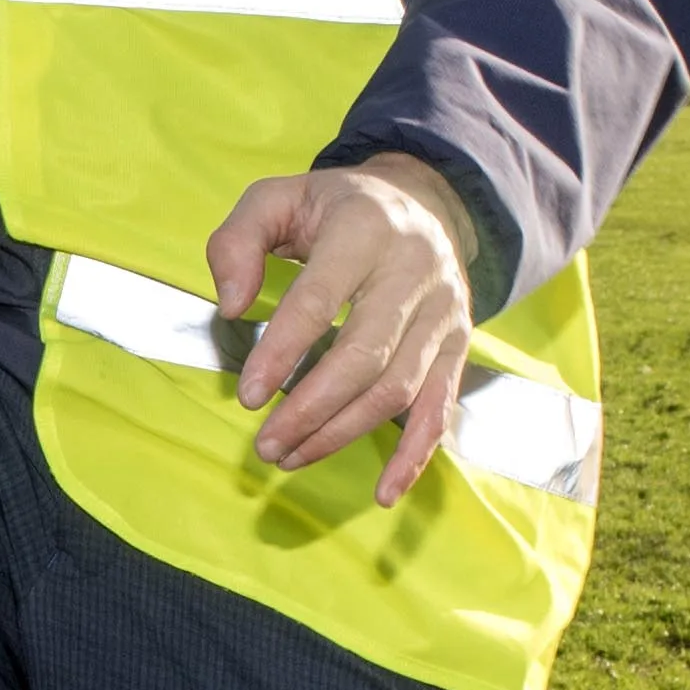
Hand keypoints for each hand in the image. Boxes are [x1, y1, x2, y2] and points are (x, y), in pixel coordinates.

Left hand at [203, 159, 479, 502]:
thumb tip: (231, 305)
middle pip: (366, 356)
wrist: (423, 202)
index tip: (247, 395)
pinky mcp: (458, 346)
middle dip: (311, 408)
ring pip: (397, 389)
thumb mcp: (278, 198)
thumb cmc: (335, 209)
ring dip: (341, 433)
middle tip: (265, 443)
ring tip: (289, 456)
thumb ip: (238, 240)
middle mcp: (415, 271)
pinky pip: (440, 408)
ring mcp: (444, 313)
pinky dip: (414, 456)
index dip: (283, 351)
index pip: (322, 299)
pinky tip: (383, 491)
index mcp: (366, 229)